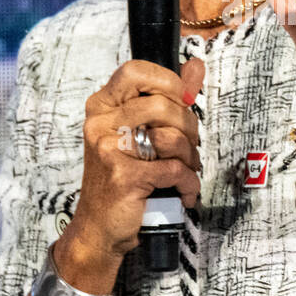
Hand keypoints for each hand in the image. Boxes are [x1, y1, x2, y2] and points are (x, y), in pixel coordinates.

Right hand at [68, 57, 206, 262]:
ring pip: (171, 137)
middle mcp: (100, 123)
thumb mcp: (139, 132)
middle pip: (162, 104)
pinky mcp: (124, 177)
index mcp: (102, 106)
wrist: (100, 228)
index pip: (135, 71)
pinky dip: (188, 183)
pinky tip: (183, 192)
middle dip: (189, 127)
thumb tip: (195, 67)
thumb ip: (168, 97)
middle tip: (189, 146)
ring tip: (185, 169)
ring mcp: (109, 149)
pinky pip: (175, 170)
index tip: (184, 99)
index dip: (168, 81)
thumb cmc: (123, 177)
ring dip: (190, 157)